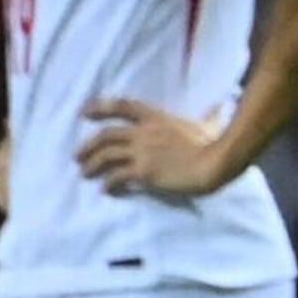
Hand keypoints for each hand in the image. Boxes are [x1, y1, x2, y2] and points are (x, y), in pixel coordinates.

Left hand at [77, 97, 233, 197]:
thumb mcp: (205, 124)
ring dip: (91, 165)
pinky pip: (117, 177)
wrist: (214, 163)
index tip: (84, 112)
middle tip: (78, 156)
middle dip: (88, 146)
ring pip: (106, 157)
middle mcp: (143, 133)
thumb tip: (219, 107)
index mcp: (155, 118)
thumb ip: (207, 115)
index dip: (100, 107)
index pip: (122, 107)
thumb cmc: (213, 144)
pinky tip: (106, 190)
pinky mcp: (143, 173)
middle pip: (106, 135)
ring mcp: (142, 153)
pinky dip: (108, 184)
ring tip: (85, 174)